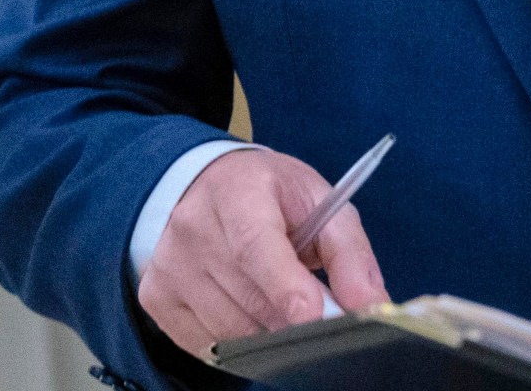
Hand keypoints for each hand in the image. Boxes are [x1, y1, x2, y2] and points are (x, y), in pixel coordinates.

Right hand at [137, 148, 389, 361]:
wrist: (202, 185)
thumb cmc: (269, 194)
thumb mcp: (319, 202)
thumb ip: (350, 254)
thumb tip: (373, 305)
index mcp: (237, 192)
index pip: (256, 247)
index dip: (285, 286)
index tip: (314, 317)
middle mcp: (192, 228)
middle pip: (250, 299)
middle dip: (294, 318)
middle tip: (318, 310)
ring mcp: (169, 266)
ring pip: (232, 331)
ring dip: (268, 330)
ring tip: (279, 299)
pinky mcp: (157, 298)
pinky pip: (207, 346)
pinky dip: (238, 340)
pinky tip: (248, 309)